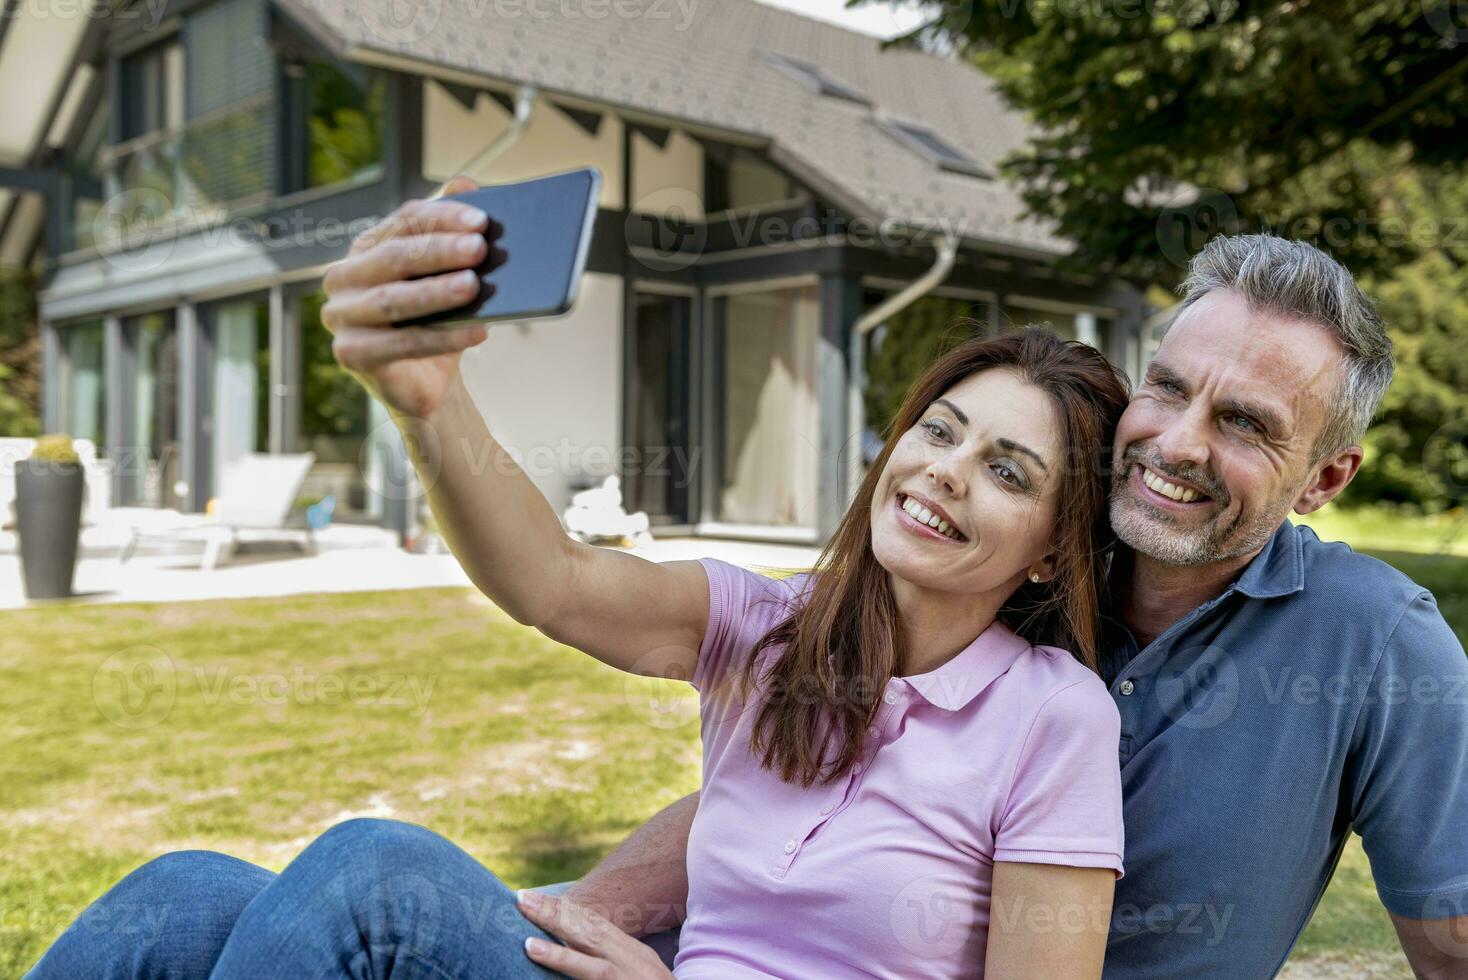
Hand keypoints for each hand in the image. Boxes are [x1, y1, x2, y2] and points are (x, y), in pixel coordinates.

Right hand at [320, 175, 508, 419]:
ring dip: (437, 292)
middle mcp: (344, 276)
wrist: (428, 383)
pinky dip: (442, 338)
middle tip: (480, 248)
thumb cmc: (437, 321)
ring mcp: (341, 315)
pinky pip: (400, 344)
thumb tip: (466, 182)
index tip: (482, 221)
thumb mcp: (446, 274)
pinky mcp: (349, 353)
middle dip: (440, 251)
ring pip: (393, 299)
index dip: (443, 217)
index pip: (404, 220)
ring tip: (474, 286)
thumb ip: (449, 230)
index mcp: (367, 247)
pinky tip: (478, 333)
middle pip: (395, 257)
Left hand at [517, 889, 675, 978]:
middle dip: (555, 914)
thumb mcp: (641, 973)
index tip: (536, 897)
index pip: (596, 924)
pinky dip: (569, 969)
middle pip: (591, 932)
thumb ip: (614, 960)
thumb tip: (582, 949)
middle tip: (520, 899)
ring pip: (593, 964)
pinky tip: (543, 961)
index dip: (566, 909)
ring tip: (526, 940)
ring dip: (559, 950)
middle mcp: (636, 963)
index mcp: (636, 954)